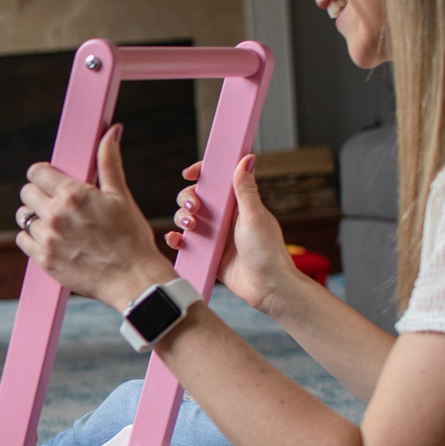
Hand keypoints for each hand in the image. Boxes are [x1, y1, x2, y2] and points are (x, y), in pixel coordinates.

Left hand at [19, 124, 173, 310]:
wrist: (133, 281)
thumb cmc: (132, 238)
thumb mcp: (122, 196)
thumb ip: (109, 163)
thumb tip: (111, 131)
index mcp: (73, 195)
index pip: (37, 172)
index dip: (43, 174)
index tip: (50, 179)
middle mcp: (55, 215)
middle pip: (27, 193)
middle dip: (39, 194)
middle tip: (56, 202)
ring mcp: (47, 239)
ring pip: (23, 217)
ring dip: (35, 217)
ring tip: (55, 223)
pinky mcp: (43, 260)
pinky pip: (23, 240)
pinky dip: (32, 238)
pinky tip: (51, 239)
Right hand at [167, 153, 299, 313]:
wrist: (267, 287)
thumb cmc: (268, 252)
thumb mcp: (255, 217)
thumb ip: (246, 189)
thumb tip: (247, 158)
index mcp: (238, 203)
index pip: (217, 180)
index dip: (203, 173)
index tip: (191, 173)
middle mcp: (225, 217)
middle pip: (197, 198)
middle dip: (188, 198)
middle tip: (194, 207)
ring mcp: (214, 235)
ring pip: (188, 218)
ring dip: (181, 217)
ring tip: (189, 226)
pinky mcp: (207, 253)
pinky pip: (186, 243)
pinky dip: (176, 239)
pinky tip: (175, 240)